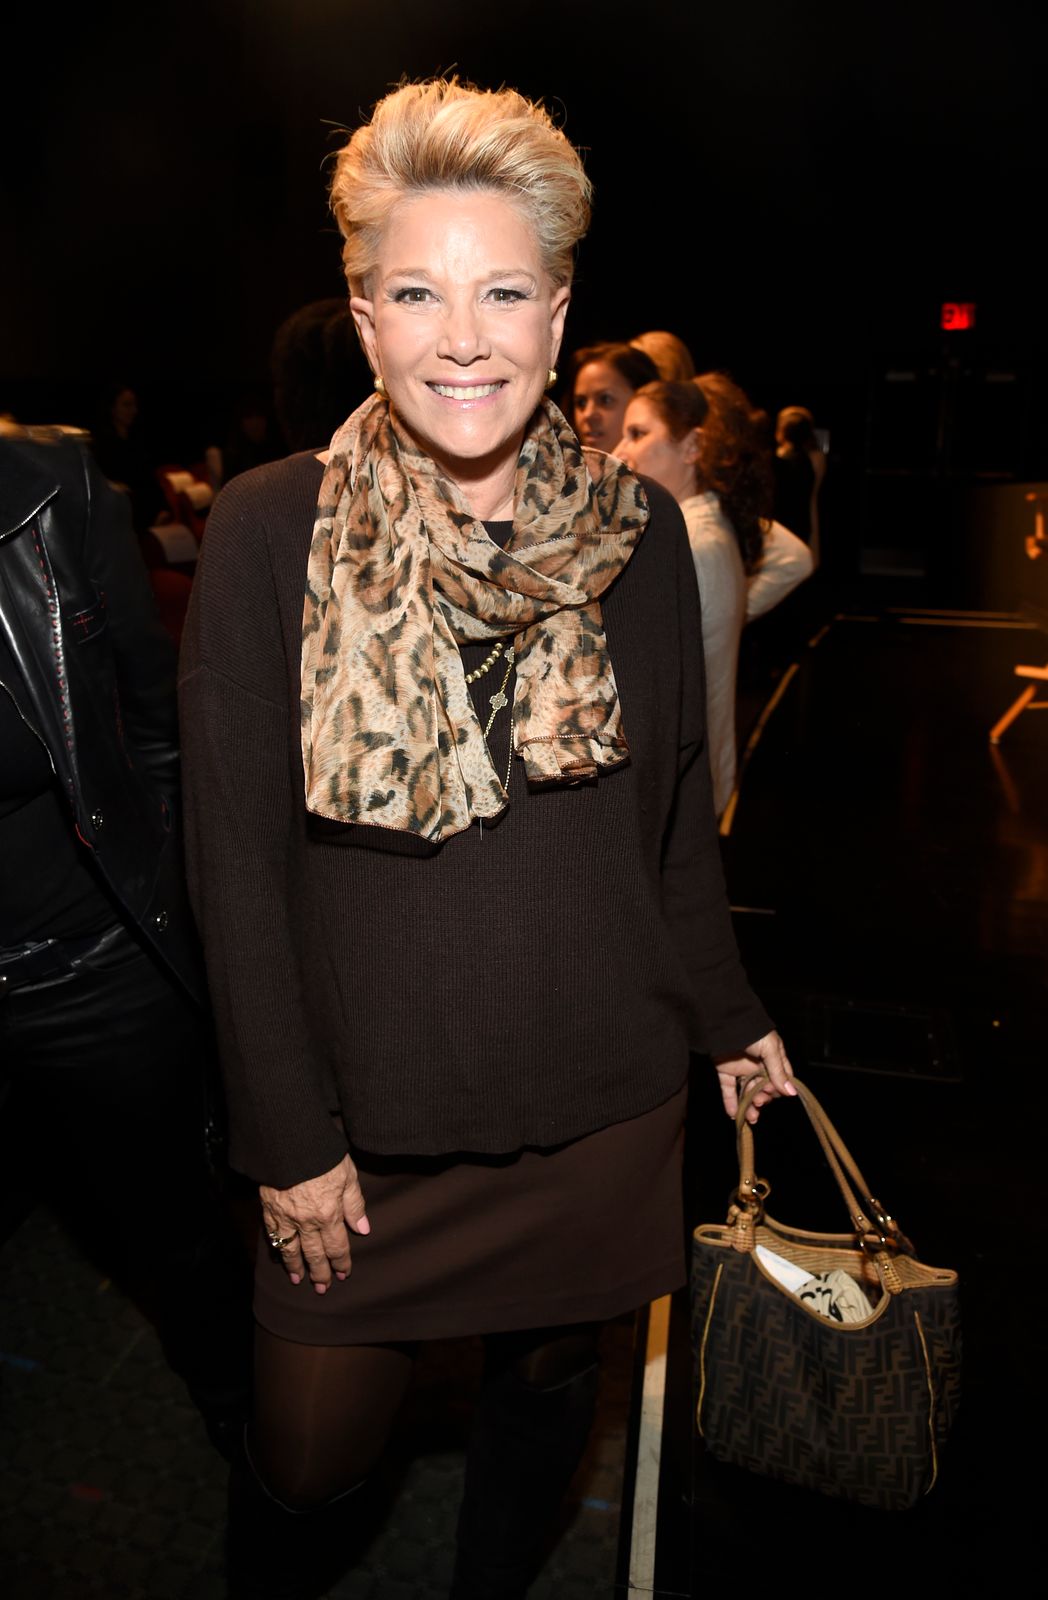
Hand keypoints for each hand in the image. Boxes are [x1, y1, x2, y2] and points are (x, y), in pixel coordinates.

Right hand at [260, 1154, 369, 1293]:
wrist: (288, 1141)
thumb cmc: (322, 1155)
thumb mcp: (347, 1175)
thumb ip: (355, 1204)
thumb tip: (363, 1229)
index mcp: (328, 1214)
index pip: (337, 1246)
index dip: (341, 1262)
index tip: (343, 1274)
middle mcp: (306, 1221)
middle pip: (314, 1254)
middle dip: (320, 1273)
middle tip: (322, 1289)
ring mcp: (285, 1216)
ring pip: (291, 1249)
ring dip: (296, 1266)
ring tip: (299, 1279)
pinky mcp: (268, 1208)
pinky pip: (272, 1234)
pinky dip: (276, 1247)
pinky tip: (279, 1254)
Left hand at [714, 1030, 796, 1122]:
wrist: (722, 1020)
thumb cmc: (751, 1030)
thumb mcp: (769, 1048)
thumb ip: (778, 1071)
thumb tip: (792, 1093)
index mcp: (772, 1057)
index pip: (781, 1078)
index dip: (778, 1089)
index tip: (773, 1093)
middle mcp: (758, 1064)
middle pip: (764, 1088)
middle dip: (763, 1099)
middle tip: (759, 1101)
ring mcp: (741, 1068)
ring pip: (747, 1092)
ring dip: (749, 1106)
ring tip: (750, 1116)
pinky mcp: (725, 1071)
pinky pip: (729, 1089)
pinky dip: (730, 1102)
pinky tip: (733, 1114)